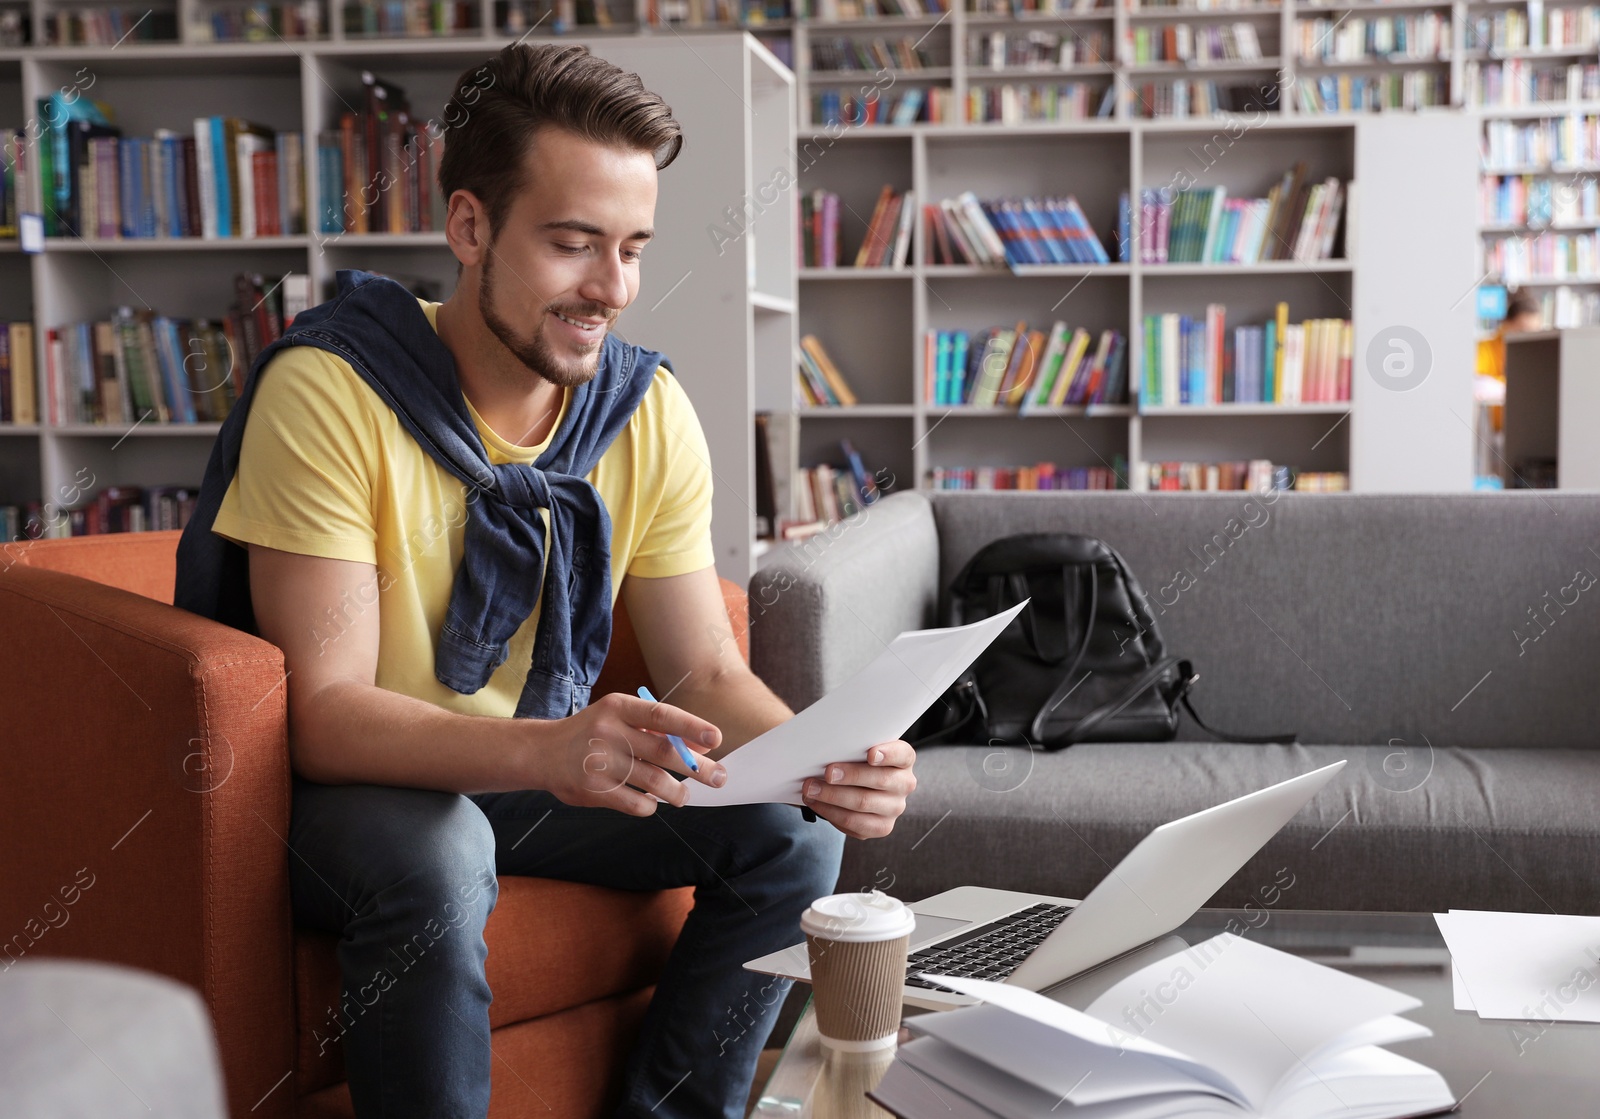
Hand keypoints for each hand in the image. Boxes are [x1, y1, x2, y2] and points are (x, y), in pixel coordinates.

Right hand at [530, 692, 727, 815]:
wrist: (542, 753)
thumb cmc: (591, 732)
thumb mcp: (617, 716)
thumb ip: (653, 728)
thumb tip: (700, 746)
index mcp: (618, 707)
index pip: (662, 715)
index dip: (691, 726)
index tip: (716, 739)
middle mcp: (608, 732)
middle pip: (663, 752)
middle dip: (697, 768)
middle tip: (719, 778)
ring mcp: (599, 763)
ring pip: (654, 782)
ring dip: (677, 792)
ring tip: (684, 795)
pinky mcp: (593, 791)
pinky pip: (636, 804)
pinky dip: (650, 806)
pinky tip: (652, 802)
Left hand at [801, 740, 916, 839]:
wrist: (859, 785)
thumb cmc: (857, 760)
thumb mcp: (860, 748)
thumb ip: (852, 745)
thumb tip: (828, 746)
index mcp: (904, 759)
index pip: (902, 754)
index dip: (888, 754)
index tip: (870, 754)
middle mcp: (904, 784)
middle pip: (880, 780)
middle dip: (850, 776)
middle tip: (827, 773)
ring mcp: (894, 808)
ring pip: (863, 804)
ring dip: (833, 796)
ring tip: (811, 789)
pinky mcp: (881, 827)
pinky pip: (854, 824)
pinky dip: (831, 813)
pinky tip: (816, 803)